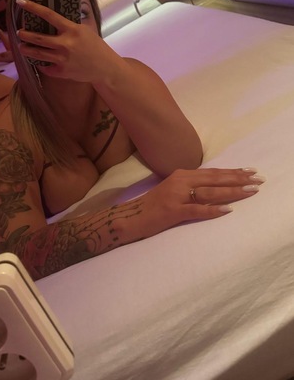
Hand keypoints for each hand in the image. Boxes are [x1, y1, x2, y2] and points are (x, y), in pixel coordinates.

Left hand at [15, 0, 121, 82]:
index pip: (49, 15)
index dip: (33, 7)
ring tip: (21, 47)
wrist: (105, 68)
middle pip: (38, 38)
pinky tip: (38, 61)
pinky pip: (45, 67)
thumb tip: (51, 20)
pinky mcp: (61, 72)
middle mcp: (65, 44)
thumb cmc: (95, 47)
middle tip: (19, 33)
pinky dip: (40, 64)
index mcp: (72, 30)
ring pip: (37, 54)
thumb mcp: (84, 31)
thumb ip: (68, 27)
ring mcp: (62, 59)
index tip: (20, 2)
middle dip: (25, 35)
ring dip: (26, 50)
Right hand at [138, 167, 263, 236]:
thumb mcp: (173, 190)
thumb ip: (190, 186)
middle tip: (258, 179)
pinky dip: (213, 210)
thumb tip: (213, 186)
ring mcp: (176, 195)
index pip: (211, 172)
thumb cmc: (153, 206)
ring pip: (209, 192)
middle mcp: (180, 181)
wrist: (130, 216)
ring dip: (232, 192)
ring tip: (250, 191)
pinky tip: (227, 210)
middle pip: (214, 179)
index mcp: (181, 174)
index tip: (250, 172)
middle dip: (238, 179)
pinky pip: (196, 210)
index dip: (232, 172)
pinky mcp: (172, 211)